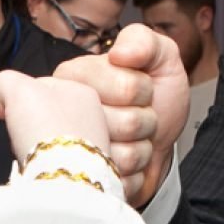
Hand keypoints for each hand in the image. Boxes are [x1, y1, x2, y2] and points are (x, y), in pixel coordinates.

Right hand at [0, 70, 111, 169]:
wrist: (64, 178)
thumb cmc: (46, 128)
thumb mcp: (15, 88)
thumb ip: (5, 82)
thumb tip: (1, 99)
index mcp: (82, 91)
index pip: (41, 85)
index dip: (18, 97)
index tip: (11, 111)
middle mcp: (93, 117)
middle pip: (45, 113)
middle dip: (28, 123)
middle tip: (21, 133)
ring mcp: (91, 145)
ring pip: (49, 138)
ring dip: (34, 144)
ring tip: (31, 153)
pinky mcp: (86, 170)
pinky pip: (55, 161)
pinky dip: (44, 163)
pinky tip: (41, 167)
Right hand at [53, 24, 188, 204]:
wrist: (160, 143)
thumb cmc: (156, 98)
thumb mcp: (160, 58)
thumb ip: (144, 41)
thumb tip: (120, 54)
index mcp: (74, 76)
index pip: (126, 87)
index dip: (143, 91)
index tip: (138, 91)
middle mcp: (63, 113)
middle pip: (125, 123)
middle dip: (143, 122)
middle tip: (135, 118)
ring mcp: (70, 151)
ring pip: (122, 156)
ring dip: (139, 150)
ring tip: (129, 139)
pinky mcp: (82, 181)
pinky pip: (120, 182)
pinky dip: (133, 175)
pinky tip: (123, 163)